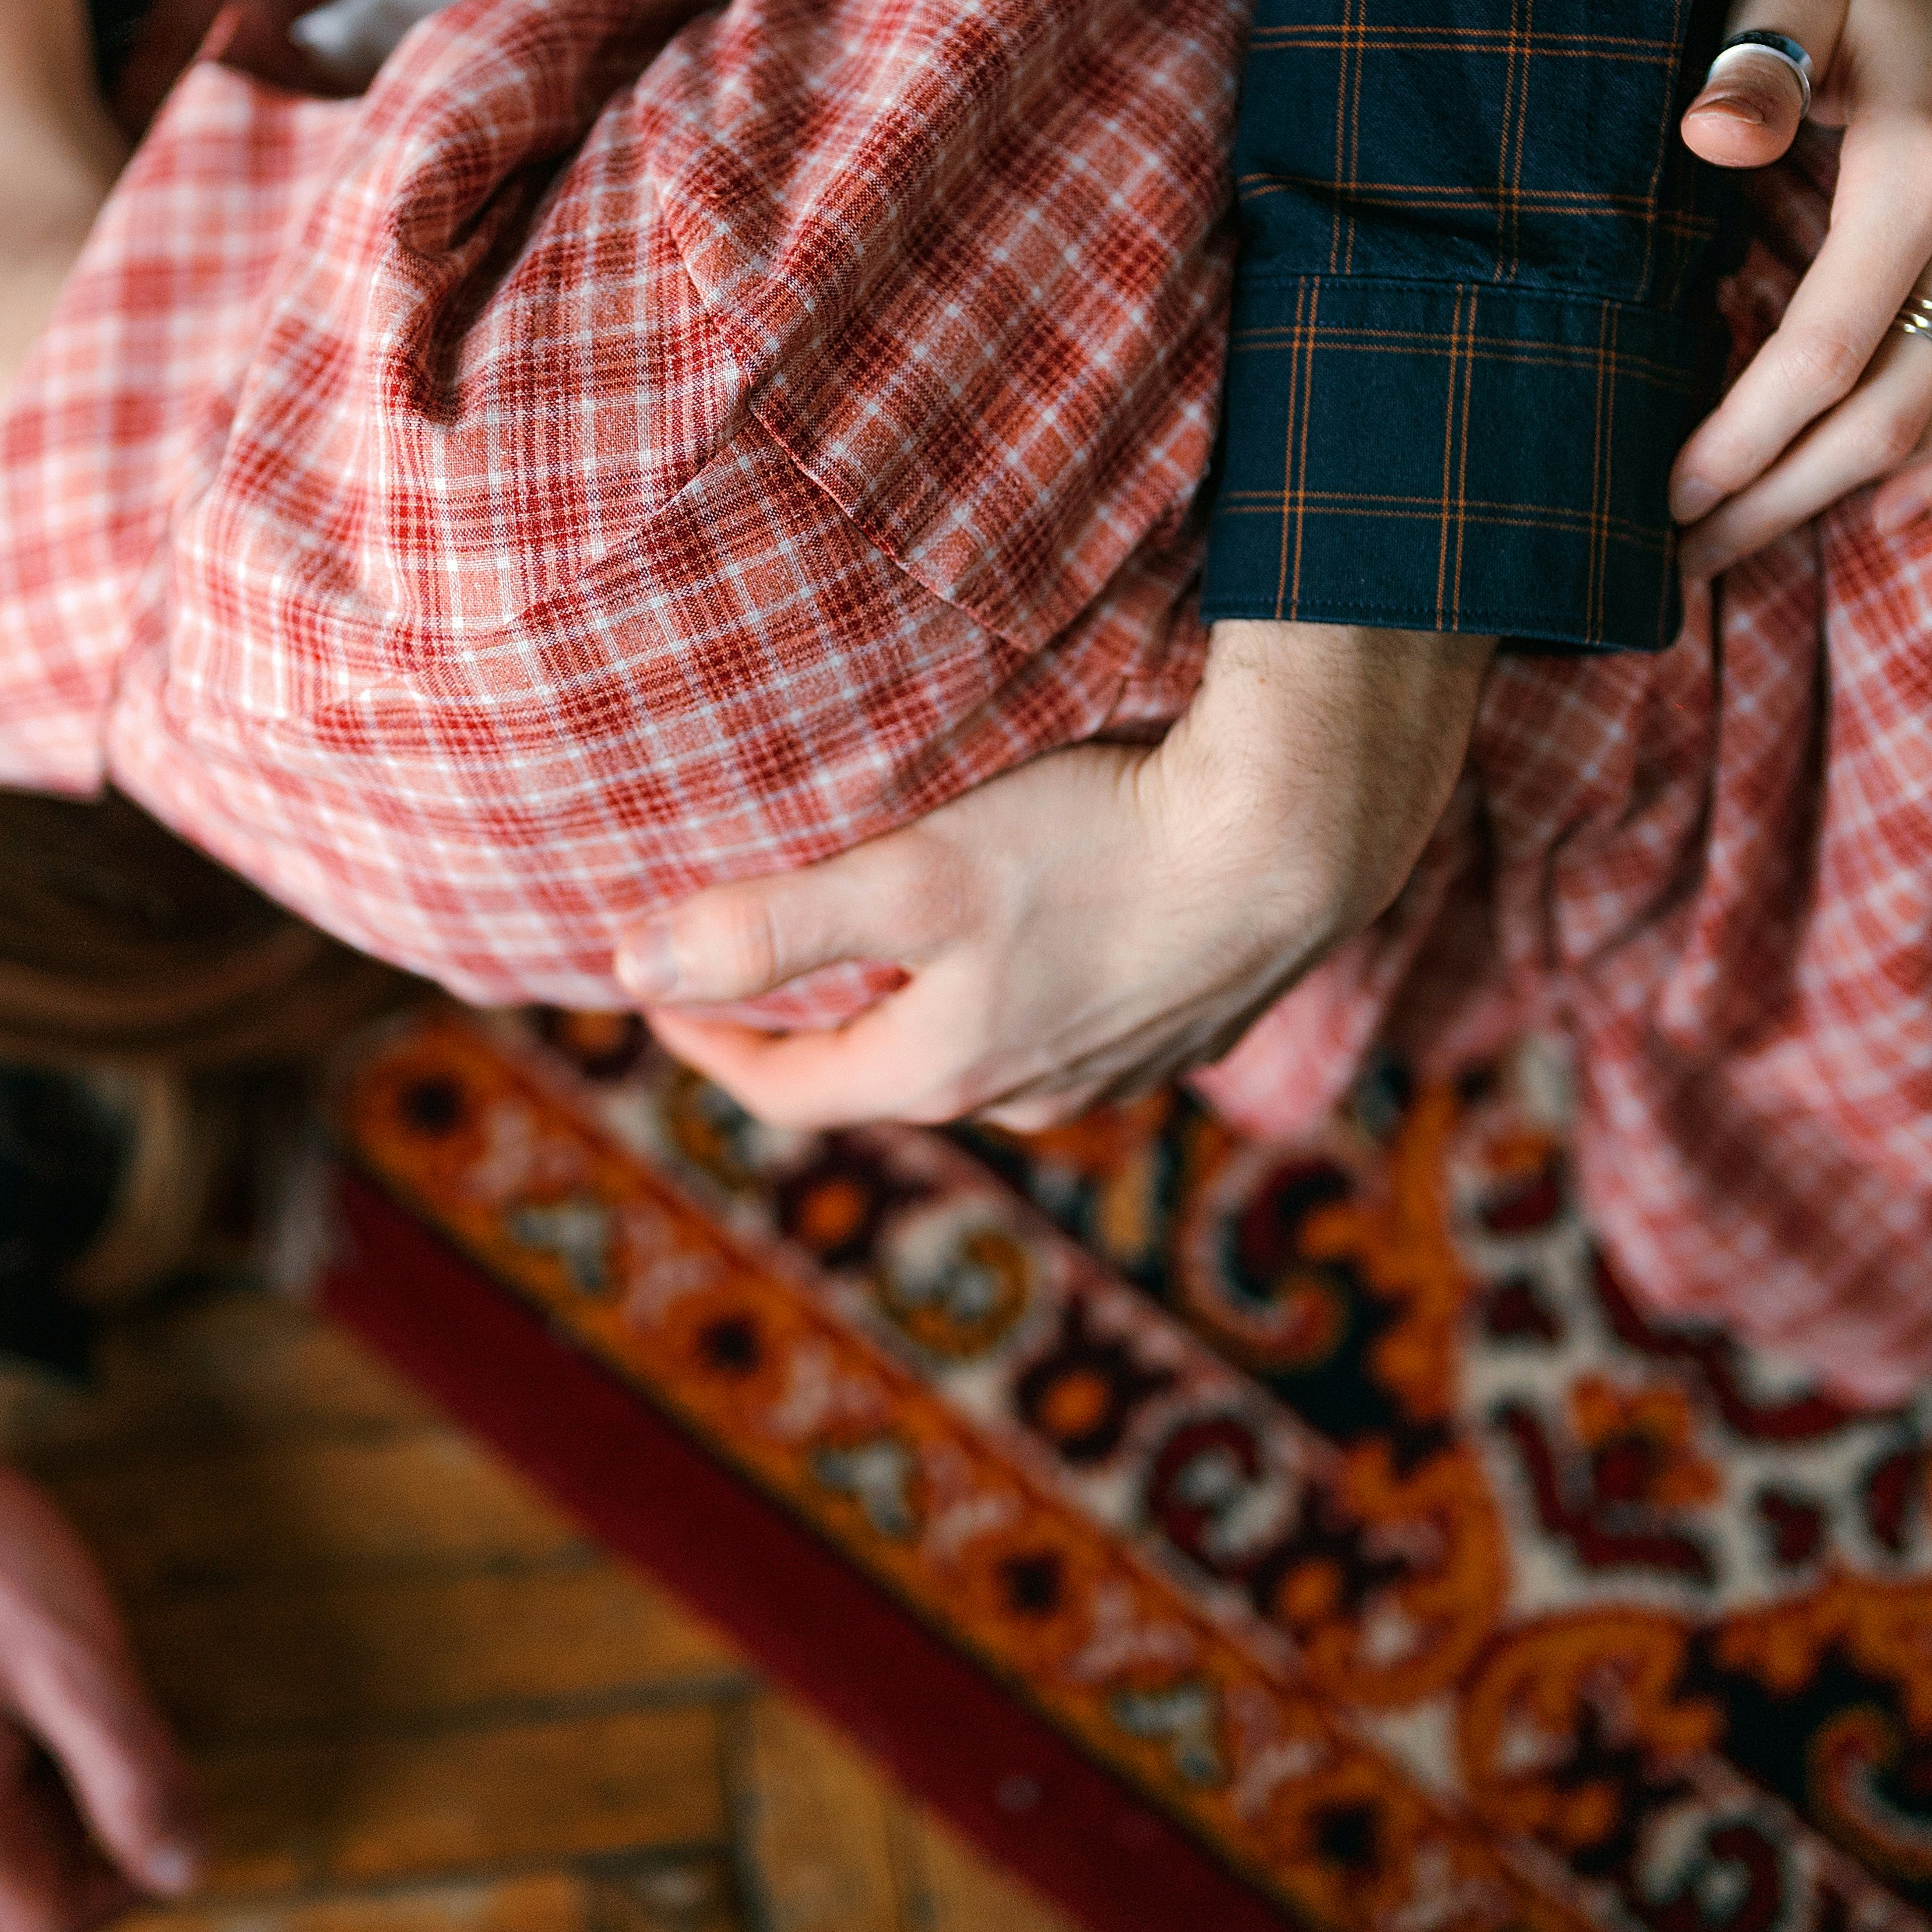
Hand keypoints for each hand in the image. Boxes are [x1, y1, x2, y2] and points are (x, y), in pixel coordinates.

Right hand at [0, 1304, 196, 1931]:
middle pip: (17, 1866)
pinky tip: (18, 1643)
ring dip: (50, 1758)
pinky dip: (7, 1724)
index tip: (173, 1799)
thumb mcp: (79, 1669)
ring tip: (62, 1656)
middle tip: (118, 1699)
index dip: (126, 1883)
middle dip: (89, 1805)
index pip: (45, 1922)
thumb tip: (187, 1871)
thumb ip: (136, 1781)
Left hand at [613, 622, 1489, 1128]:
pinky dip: (1022, 984)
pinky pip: (1069, 1019)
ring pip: (984, 1052)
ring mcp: (1115, 1067)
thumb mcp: (913, 877)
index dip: (711, 1048)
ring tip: (894, 942)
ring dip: (926, 1007)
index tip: (659, 998)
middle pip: (888, 1074)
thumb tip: (631, 969)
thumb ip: (774, 926)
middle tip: (766, 964)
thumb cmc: (1099, 845)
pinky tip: (1034, 928)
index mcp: (948, 1071)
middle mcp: (1029, 1096)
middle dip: (819, 1025)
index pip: (793, 1092)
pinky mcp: (1184, 1020)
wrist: (1300, 835)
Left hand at [1666, 0, 1931, 582]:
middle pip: (1887, 418)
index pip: (1823, 355)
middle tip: (1680, 562)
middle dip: (1779, 501)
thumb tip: (1709, 133)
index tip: (1661, 500)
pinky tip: (1874, 502)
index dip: (1741, 442)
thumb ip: (1756, 57)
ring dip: (1847, 499)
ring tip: (1745, 545)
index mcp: (1931, 173)